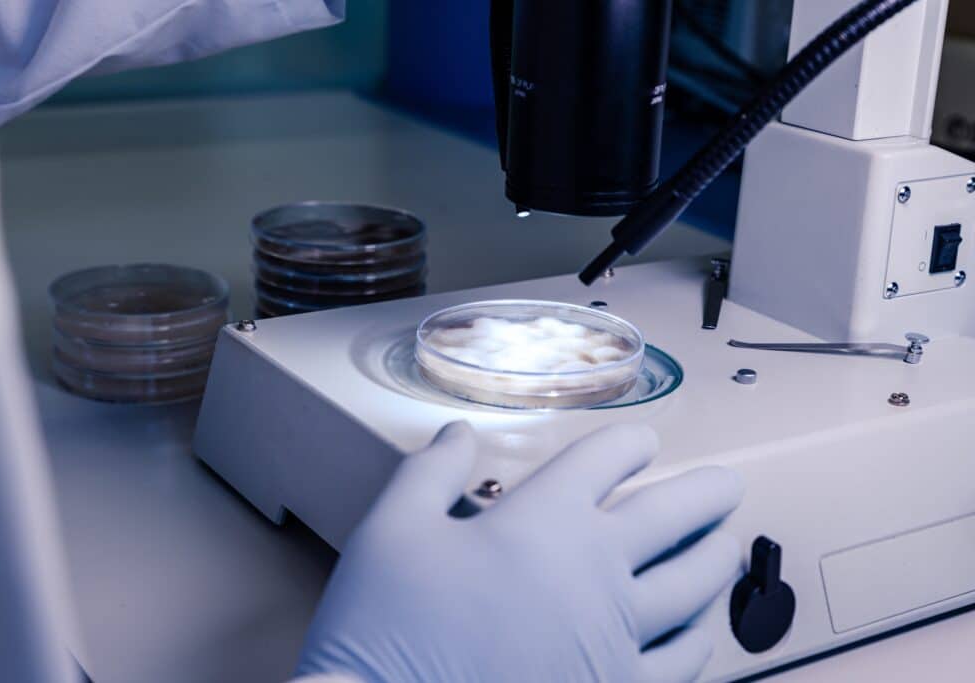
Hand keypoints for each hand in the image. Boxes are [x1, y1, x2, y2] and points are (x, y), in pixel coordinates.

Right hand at [296, 422, 743, 682]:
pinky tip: (699, 632)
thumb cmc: (386, 628)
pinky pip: (681, 664)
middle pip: (675, 516)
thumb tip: (458, 434)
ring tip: (728, 547)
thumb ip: (430, 471)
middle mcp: (593, 572)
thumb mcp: (392, 529)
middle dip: (709, 493)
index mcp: (543, 522)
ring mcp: (613, 638)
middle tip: (728, 485)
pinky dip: (699, 640)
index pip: (606, 459)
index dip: (632, 442)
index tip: (643, 442)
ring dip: (718, 560)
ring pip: (695, 588)